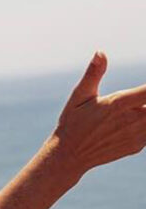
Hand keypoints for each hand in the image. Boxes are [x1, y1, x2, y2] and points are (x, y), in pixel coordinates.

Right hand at [50, 51, 145, 177]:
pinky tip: (131, 122)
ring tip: (128, 110)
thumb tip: (100, 52)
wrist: (69, 156)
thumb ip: (93, 74)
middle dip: (144, 99)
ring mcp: (136, 135)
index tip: (144, 89)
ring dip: (144, 110)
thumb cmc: (72, 123)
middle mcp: (131, 120)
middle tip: (137, 98)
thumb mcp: (79, 96)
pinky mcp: (137, 145)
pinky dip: (144, 123)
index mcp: (119, 104)